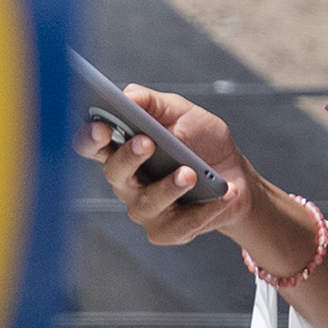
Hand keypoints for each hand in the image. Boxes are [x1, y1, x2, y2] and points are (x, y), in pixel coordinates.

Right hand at [77, 83, 252, 246]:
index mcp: (122, 149)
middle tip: (148, 142)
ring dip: (169, 187)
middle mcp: (127, 181)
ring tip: (191, 173)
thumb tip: (128, 96)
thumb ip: (153, 103)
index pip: (92, 145)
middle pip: (115, 173)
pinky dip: (204, 211)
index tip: (102, 127)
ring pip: (147, 202)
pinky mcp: (166, 231)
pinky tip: (223, 194)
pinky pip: (179, 226)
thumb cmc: (202, 142)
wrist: (236, 176)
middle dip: (129, 157)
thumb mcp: (181, 112)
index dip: (90, 138)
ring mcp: (144, 208)